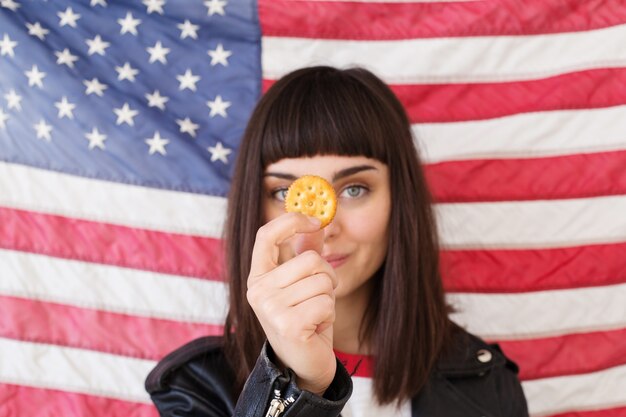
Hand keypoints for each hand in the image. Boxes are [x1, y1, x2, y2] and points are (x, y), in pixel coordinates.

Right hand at [247, 212, 336, 395]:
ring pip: (322, 281)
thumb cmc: (304, 319)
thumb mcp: (303, 283)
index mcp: (258, 276)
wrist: (303, 363)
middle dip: (327, 277)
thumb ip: (305, 253)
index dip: (292, 220)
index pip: (267, 235)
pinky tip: (316, 328)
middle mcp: (258, 290)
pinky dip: (329, 314)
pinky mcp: (288, 325)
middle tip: (318, 298)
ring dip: (328, 298)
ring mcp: (270, 308)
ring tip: (314, 314)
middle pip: (311, 259)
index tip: (316, 221)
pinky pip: (326, 302)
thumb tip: (318, 223)